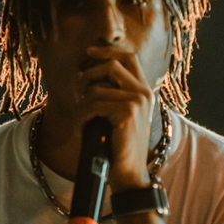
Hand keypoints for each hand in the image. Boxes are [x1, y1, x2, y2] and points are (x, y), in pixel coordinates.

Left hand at [78, 45, 154, 191]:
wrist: (129, 173)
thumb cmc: (119, 146)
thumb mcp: (119, 115)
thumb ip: (112, 94)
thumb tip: (88, 74)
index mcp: (144, 91)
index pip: (129, 57)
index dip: (107, 50)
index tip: (89, 52)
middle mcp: (144, 92)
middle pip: (112, 64)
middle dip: (89, 73)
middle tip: (79, 90)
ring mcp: (137, 101)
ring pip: (97, 88)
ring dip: (82, 104)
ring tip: (82, 119)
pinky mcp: (127, 112)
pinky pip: (93, 104)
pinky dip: (81, 116)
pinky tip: (82, 128)